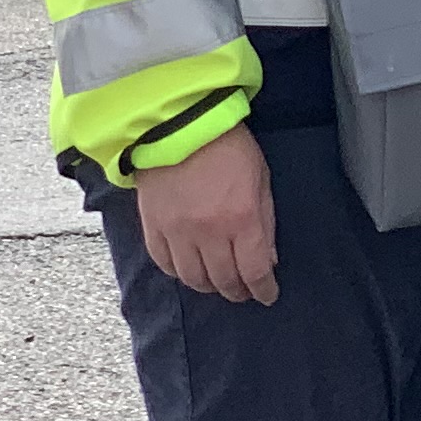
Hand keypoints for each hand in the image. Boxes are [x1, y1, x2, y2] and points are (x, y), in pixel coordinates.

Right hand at [136, 124, 278, 304]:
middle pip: (224, 279)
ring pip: (193, 278)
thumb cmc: (229, 147)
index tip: (268, 295)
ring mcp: (177, 232)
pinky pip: (164, 263)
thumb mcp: (261, 180)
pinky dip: (179, 273)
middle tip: (244, 293)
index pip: (255, 270)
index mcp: (242, 219)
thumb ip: (265, 223)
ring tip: (218, 285)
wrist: (179, 125)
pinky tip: (189, 272)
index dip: (263, 289)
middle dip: (238, 291)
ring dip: (209, 286)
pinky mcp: (152, 227)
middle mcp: (208, 233)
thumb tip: (268, 259)